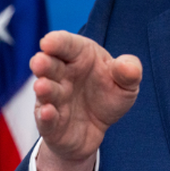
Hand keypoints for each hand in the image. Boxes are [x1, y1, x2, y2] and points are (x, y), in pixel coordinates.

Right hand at [30, 30, 141, 170]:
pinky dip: (45, 116)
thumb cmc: (108, 96)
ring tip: (42, 86)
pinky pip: (46, 120)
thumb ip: (130, 72)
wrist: (97, 129)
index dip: (57, 41)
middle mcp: (62, 75)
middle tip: (39, 61)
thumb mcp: (126, 84)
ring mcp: (54, 99)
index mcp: (79, 56)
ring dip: (44, 89)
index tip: (48, 41)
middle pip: (50, 65)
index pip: (67, 44)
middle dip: (43, 63)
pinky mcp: (50, 124)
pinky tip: (47, 112)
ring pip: (45, 91)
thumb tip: (126, 66)